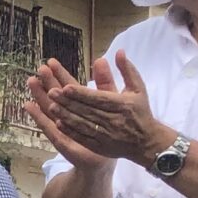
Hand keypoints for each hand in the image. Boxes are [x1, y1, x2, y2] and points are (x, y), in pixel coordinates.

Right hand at [24, 61, 111, 168]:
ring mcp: (61, 124)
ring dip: (39, 94)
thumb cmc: (110, 128)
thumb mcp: (111, 101)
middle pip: (56, 94)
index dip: (60, 73)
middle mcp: (68, 112)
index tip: (51, 61)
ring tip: (31, 81)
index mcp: (80, 103)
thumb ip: (105, 82)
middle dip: (48, 80)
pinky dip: (37, 115)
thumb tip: (101, 59)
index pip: (68, 85)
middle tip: (40, 68)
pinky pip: (46, 124)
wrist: (107, 156)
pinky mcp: (59, 137)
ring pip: (48, 106)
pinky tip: (28, 105)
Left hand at [43, 53, 169, 166]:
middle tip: (51, 92)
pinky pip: (83, 138)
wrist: (147, 142)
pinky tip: (58, 123)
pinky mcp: (100, 146)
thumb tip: (119, 51)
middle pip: (87, 110)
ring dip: (65, 115)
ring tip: (51, 106)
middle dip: (68, 102)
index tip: (66, 87)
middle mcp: (114, 120)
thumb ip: (127, 70)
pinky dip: (70, 131)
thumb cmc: (140, 111)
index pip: (98, 98)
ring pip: (82, 124)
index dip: (81, 93)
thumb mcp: (138, 89)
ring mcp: (106, 135)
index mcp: (123, 105)